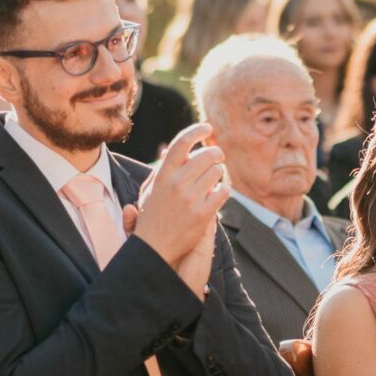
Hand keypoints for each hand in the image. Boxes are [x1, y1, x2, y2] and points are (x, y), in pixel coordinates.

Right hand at [123, 124, 229, 287]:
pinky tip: (219, 192)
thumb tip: (171, 149)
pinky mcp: (203, 213)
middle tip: (218, 155)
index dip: (197, 130)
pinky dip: (224, 189)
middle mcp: (177, 183)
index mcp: (163, 174)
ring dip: (219, 172)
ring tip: (215, 177)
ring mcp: (191, 198)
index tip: (207, 128)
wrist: (155, 246)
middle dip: (216, 153)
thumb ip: (162, 169)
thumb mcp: (151, 189)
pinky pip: (223, 191)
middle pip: (206, 155)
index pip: (181, 143)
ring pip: (217, 172)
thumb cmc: (152, 216)